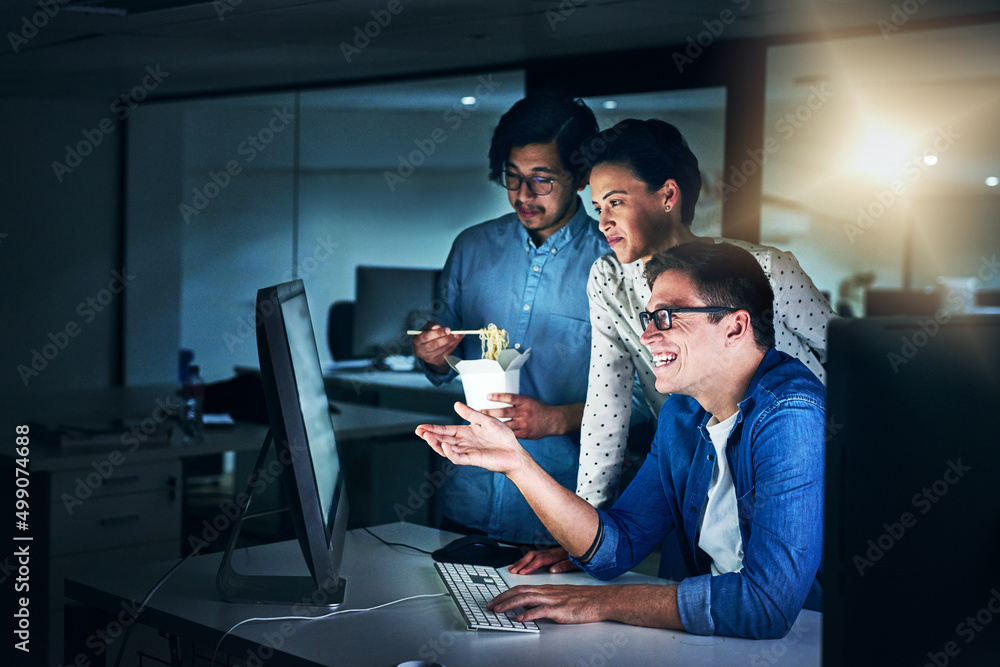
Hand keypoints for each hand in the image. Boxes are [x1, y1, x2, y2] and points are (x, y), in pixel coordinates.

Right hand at [412, 322, 463, 372]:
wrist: (430, 346)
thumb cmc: (429, 333)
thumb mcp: (428, 327)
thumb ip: (432, 325)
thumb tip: (438, 326)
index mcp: (417, 340)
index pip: (426, 337)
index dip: (438, 333)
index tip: (448, 329)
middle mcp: (420, 351)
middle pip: (434, 345)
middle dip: (446, 339)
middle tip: (454, 333)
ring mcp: (429, 358)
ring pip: (442, 350)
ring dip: (452, 342)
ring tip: (458, 335)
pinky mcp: (437, 361)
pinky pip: (447, 353)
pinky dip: (454, 345)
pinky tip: (458, 339)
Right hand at [415, 402, 527, 474]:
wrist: (514, 451)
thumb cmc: (502, 436)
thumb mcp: (486, 420)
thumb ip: (471, 414)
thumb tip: (456, 404)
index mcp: (465, 432)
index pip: (445, 430)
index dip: (433, 429)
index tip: (421, 427)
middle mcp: (464, 442)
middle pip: (442, 439)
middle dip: (430, 436)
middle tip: (419, 431)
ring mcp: (467, 452)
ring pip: (447, 449)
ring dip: (436, 444)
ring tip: (427, 437)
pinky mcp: (473, 460)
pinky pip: (458, 457)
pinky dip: (450, 452)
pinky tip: (444, 446)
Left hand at [480, 394, 567, 439]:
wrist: (554, 421)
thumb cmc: (540, 408)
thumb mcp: (529, 400)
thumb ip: (517, 402)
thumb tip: (499, 399)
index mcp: (525, 402)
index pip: (510, 398)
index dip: (498, 397)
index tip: (487, 396)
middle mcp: (524, 412)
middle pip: (504, 412)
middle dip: (490, 413)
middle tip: (479, 412)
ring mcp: (525, 424)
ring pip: (506, 425)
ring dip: (493, 425)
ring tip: (482, 426)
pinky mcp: (526, 434)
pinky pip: (511, 434)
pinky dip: (502, 434)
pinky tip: (493, 435)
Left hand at [487, 584, 612, 624]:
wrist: (601, 600)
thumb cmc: (584, 599)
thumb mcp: (561, 597)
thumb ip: (546, 600)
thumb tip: (531, 608)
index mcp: (547, 589)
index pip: (521, 588)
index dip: (506, 594)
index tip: (495, 600)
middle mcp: (547, 591)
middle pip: (519, 591)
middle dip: (502, 598)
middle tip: (490, 606)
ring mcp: (553, 600)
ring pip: (526, 599)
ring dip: (509, 605)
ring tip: (498, 611)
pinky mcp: (560, 609)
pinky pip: (541, 611)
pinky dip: (528, 614)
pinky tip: (519, 619)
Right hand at [508, 547, 578, 574]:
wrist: (589, 544)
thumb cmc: (584, 555)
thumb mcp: (577, 562)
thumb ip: (564, 565)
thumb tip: (552, 570)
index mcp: (557, 554)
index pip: (540, 560)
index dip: (530, 566)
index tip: (522, 572)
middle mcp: (552, 551)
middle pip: (533, 556)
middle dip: (521, 563)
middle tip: (512, 571)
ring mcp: (550, 551)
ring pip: (532, 555)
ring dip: (522, 561)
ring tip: (512, 568)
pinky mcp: (550, 553)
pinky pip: (535, 555)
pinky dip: (526, 560)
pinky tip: (522, 564)